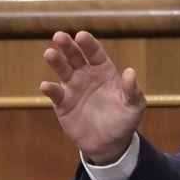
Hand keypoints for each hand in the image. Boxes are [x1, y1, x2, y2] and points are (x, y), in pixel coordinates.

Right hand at [40, 31, 145, 164]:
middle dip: (67, 46)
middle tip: (59, 36)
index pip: (94, 52)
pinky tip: (45, 86)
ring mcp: (73, 88)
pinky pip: (56, 94)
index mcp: (103, 70)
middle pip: (74, 56)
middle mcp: (86, 74)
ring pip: (62, 70)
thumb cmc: (124, 119)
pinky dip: (50, 89)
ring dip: (55, 62)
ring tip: (49, 54)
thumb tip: (130, 72)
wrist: (110, 143)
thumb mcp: (134, 105)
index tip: (81, 36)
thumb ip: (132, 89)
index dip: (88, 43)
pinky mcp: (63, 103)